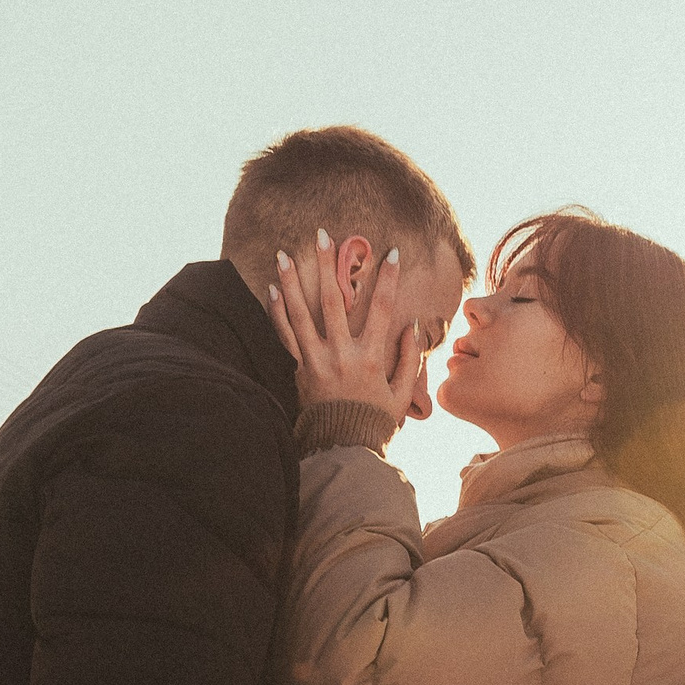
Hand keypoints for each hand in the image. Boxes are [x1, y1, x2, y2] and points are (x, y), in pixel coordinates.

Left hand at [263, 232, 424, 431]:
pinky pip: (285, 336)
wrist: (342, 450)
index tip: (391, 252)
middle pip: (334, 300)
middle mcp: (341, 355)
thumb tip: (412, 328)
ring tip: (283, 254)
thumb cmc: (374, 422)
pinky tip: (273, 288)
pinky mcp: (299, 370)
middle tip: (321, 234)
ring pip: (301, 313)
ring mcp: (316, 361)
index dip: (388, 280)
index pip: (382, 309)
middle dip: (328, 264)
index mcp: (370, 358)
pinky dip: (278, 312)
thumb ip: (410, 361)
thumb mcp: (401, 395)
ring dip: (293, 281)